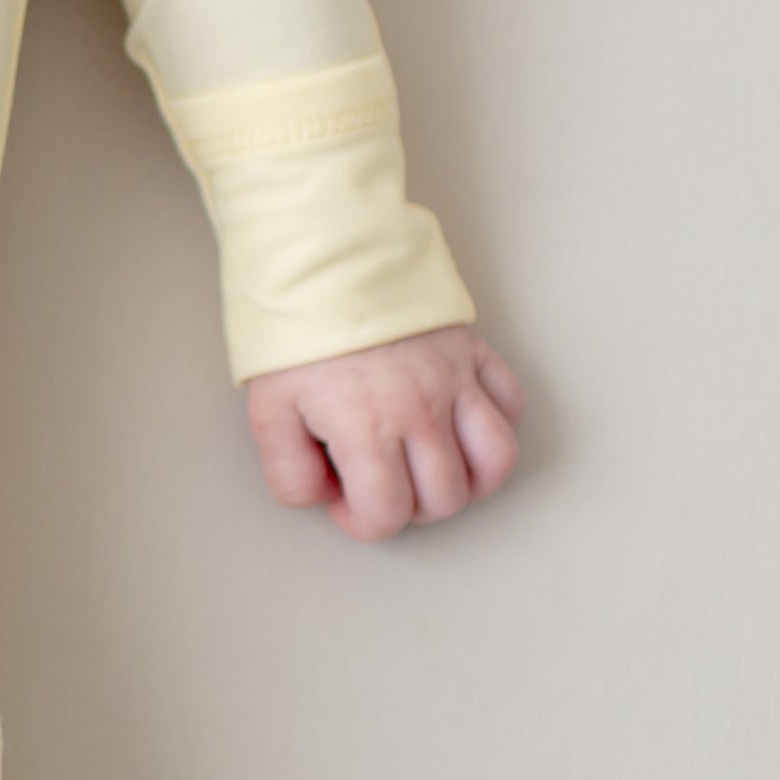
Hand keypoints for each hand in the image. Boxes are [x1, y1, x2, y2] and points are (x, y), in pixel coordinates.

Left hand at [244, 324, 523, 540]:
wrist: (324, 256)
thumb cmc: (295, 330)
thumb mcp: (267, 409)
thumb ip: (289, 471)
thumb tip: (324, 498)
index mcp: (367, 428)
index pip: (388, 514)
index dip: (364, 523)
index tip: (347, 504)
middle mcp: (421, 410)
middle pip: (446, 497)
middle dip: (413, 508)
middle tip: (384, 485)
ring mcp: (454, 380)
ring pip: (496, 460)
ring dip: (469, 481)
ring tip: (434, 472)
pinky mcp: (472, 352)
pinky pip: (511, 403)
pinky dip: (496, 425)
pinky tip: (463, 426)